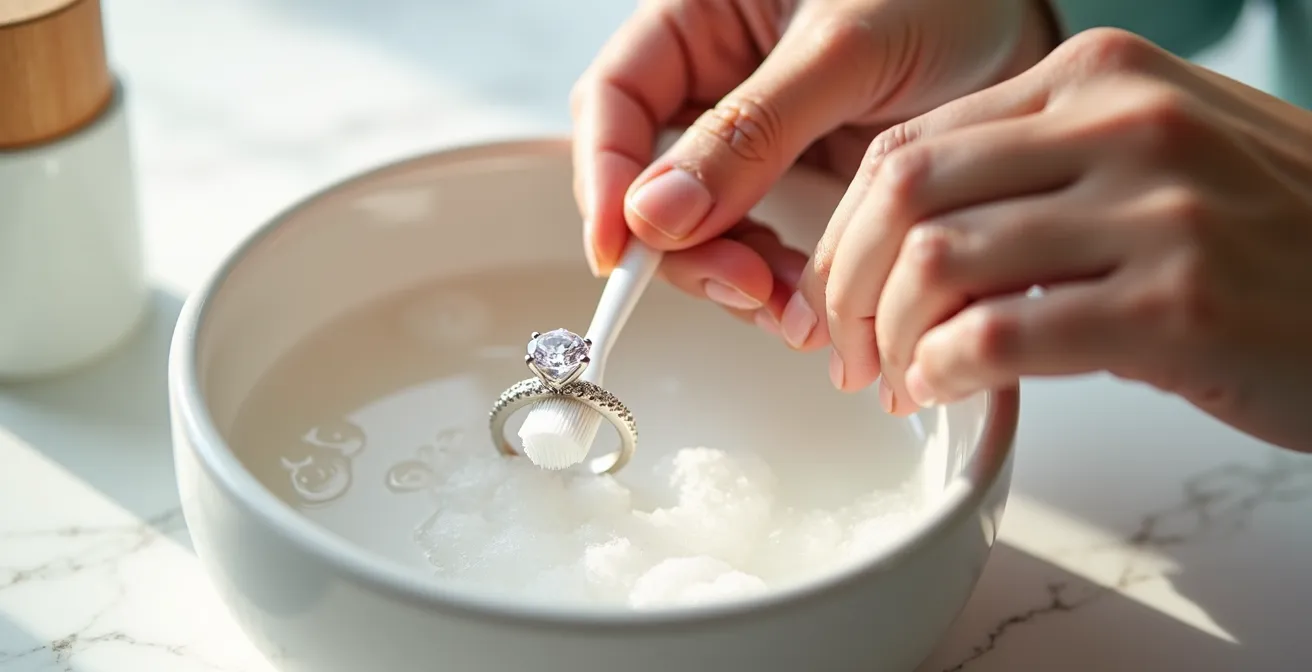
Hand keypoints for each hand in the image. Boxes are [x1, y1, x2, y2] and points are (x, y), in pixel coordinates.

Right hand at [570, 0, 1055, 337]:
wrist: (1032, 35)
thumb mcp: (847, 50)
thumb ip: (750, 131)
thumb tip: (655, 215)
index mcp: (702, 17)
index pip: (616, 99)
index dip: (604, 176)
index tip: (621, 250)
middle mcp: (715, 80)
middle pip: (647, 179)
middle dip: (684, 247)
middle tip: (742, 286)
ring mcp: (753, 139)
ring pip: (697, 224)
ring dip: (731, 276)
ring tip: (792, 307)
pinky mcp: (793, 183)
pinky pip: (753, 243)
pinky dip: (771, 283)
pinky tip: (805, 301)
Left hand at [803, 28, 1311, 451]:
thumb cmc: (1274, 235)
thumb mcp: (1157, 155)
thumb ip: (1039, 169)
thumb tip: (907, 242)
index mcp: (1099, 77)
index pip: (910, 144)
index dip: (848, 231)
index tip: (840, 290)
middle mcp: (1124, 123)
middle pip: (904, 193)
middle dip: (847, 285)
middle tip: (848, 346)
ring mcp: (1157, 210)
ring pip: (938, 262)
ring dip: (890, 338)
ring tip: (895, 378)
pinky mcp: (1179, 306)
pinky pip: (1002, 338)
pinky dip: (945, 373)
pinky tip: (944, 392)